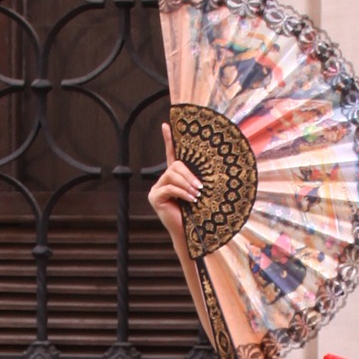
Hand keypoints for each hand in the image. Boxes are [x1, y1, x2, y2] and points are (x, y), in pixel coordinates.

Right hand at [148, 121, 201, 240]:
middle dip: (189, 175)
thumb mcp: (197, 192)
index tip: (166, 125)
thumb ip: (195, 180)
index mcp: (173, 178)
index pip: (170, 155)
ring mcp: (157, 189)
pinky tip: (190, 199)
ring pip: (172, 175)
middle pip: (174, 166)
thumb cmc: (197, 213)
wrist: (190, 233)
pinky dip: (182, 193)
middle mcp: (162, 181)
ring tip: (196, 195)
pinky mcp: (155, 198)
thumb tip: (203, 172)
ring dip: (187, 184)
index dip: (168, 140)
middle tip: (200, 187)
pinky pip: (169, 188)